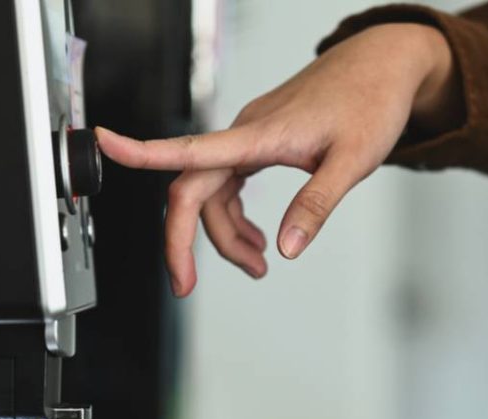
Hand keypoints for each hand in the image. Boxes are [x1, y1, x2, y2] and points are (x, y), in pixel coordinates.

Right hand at [95, 22, 461, 295]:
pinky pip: (229, 184)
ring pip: (213, 194)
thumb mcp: (353, 161)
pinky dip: (236, 218)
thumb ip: (316, 205)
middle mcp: (245, 134)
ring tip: (257, 266)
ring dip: (225, 236)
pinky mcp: (260, 141)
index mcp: (259, 135)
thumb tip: (285, 250)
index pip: (188, 150)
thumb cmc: (370, 101)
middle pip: (192, 191)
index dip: (140, 152)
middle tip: (186, 286)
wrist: (383, 63)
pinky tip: (258, 239)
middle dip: (184, 241)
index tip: (103, 144)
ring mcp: (250, 137)